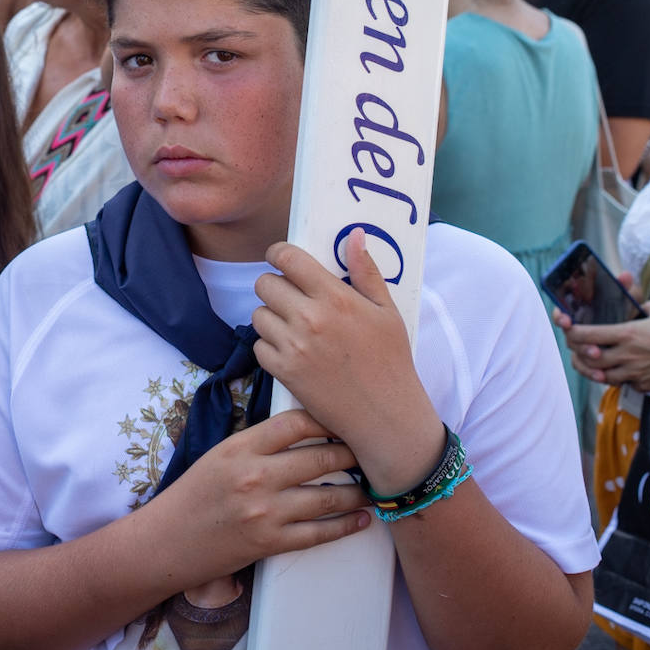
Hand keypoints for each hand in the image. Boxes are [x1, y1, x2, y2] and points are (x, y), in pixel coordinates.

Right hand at [161, 409, 369, 582]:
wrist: (168, 541)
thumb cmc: (195, 492)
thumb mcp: (222, 452)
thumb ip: (260, 440)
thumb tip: (305, 427)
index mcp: (242, 447)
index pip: (295, 423)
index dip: (327, 418)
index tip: (344, 418)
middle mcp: (256, 477)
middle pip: (319, 457)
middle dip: (351, 452)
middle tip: (369, 449)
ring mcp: (265, 513)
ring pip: (326, 497)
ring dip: (356, 491)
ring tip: (373, 485)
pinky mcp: (270, 543)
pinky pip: (318, 534)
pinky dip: (345, 526)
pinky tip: (361, 518)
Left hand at [253, 229, 444, 496]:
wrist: (385, 415)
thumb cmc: (391, 360)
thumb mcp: (387, 310)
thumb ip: (366, 270)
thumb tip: (354, 234)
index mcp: (335, 297)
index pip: (287, 258)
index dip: (278, 253)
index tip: (281, 259)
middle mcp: (309, 318)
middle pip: (264, 284)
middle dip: (275, 286)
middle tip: (291, 297)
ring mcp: (293, 347)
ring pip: (258, 315)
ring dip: (271, 317)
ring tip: (292, 325)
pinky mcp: (284, 373)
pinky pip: (258, 347)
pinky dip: (269, 346)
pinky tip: (290, 350)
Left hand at [555, 299, 649, 390]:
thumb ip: (638, 304)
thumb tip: (630, 297)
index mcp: (627, 334)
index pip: (588, 334)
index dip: (571, 332)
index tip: (567, 328)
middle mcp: (627, 355)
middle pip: (589, 358)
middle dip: (577, 353)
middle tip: (576, 348)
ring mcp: (634, 373)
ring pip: (602, 375)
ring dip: (593, 369)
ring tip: (591, 361)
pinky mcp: (643, 385)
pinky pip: (623, 384)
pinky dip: (616, 378)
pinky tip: (617, 370)